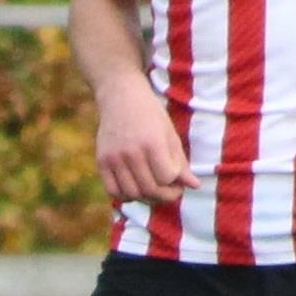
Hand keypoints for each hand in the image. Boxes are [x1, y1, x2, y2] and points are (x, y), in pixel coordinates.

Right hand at [96, 76, 201, 205]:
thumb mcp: (170, 135)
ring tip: (154, 191)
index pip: (166, 177)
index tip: (179, 181)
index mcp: (152, 142)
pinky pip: (113, 190)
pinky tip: (135, 189)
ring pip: (131, 193)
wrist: (120, 97)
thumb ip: (180, 162)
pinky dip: (125, 196)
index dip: (175, 183)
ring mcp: (114, 158)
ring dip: (146, 198)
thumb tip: (194, 186)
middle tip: (171, 193)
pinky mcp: (101, 161)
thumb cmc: (151, 115)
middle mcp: (131, 152)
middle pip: (149, 188)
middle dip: (164, 196)